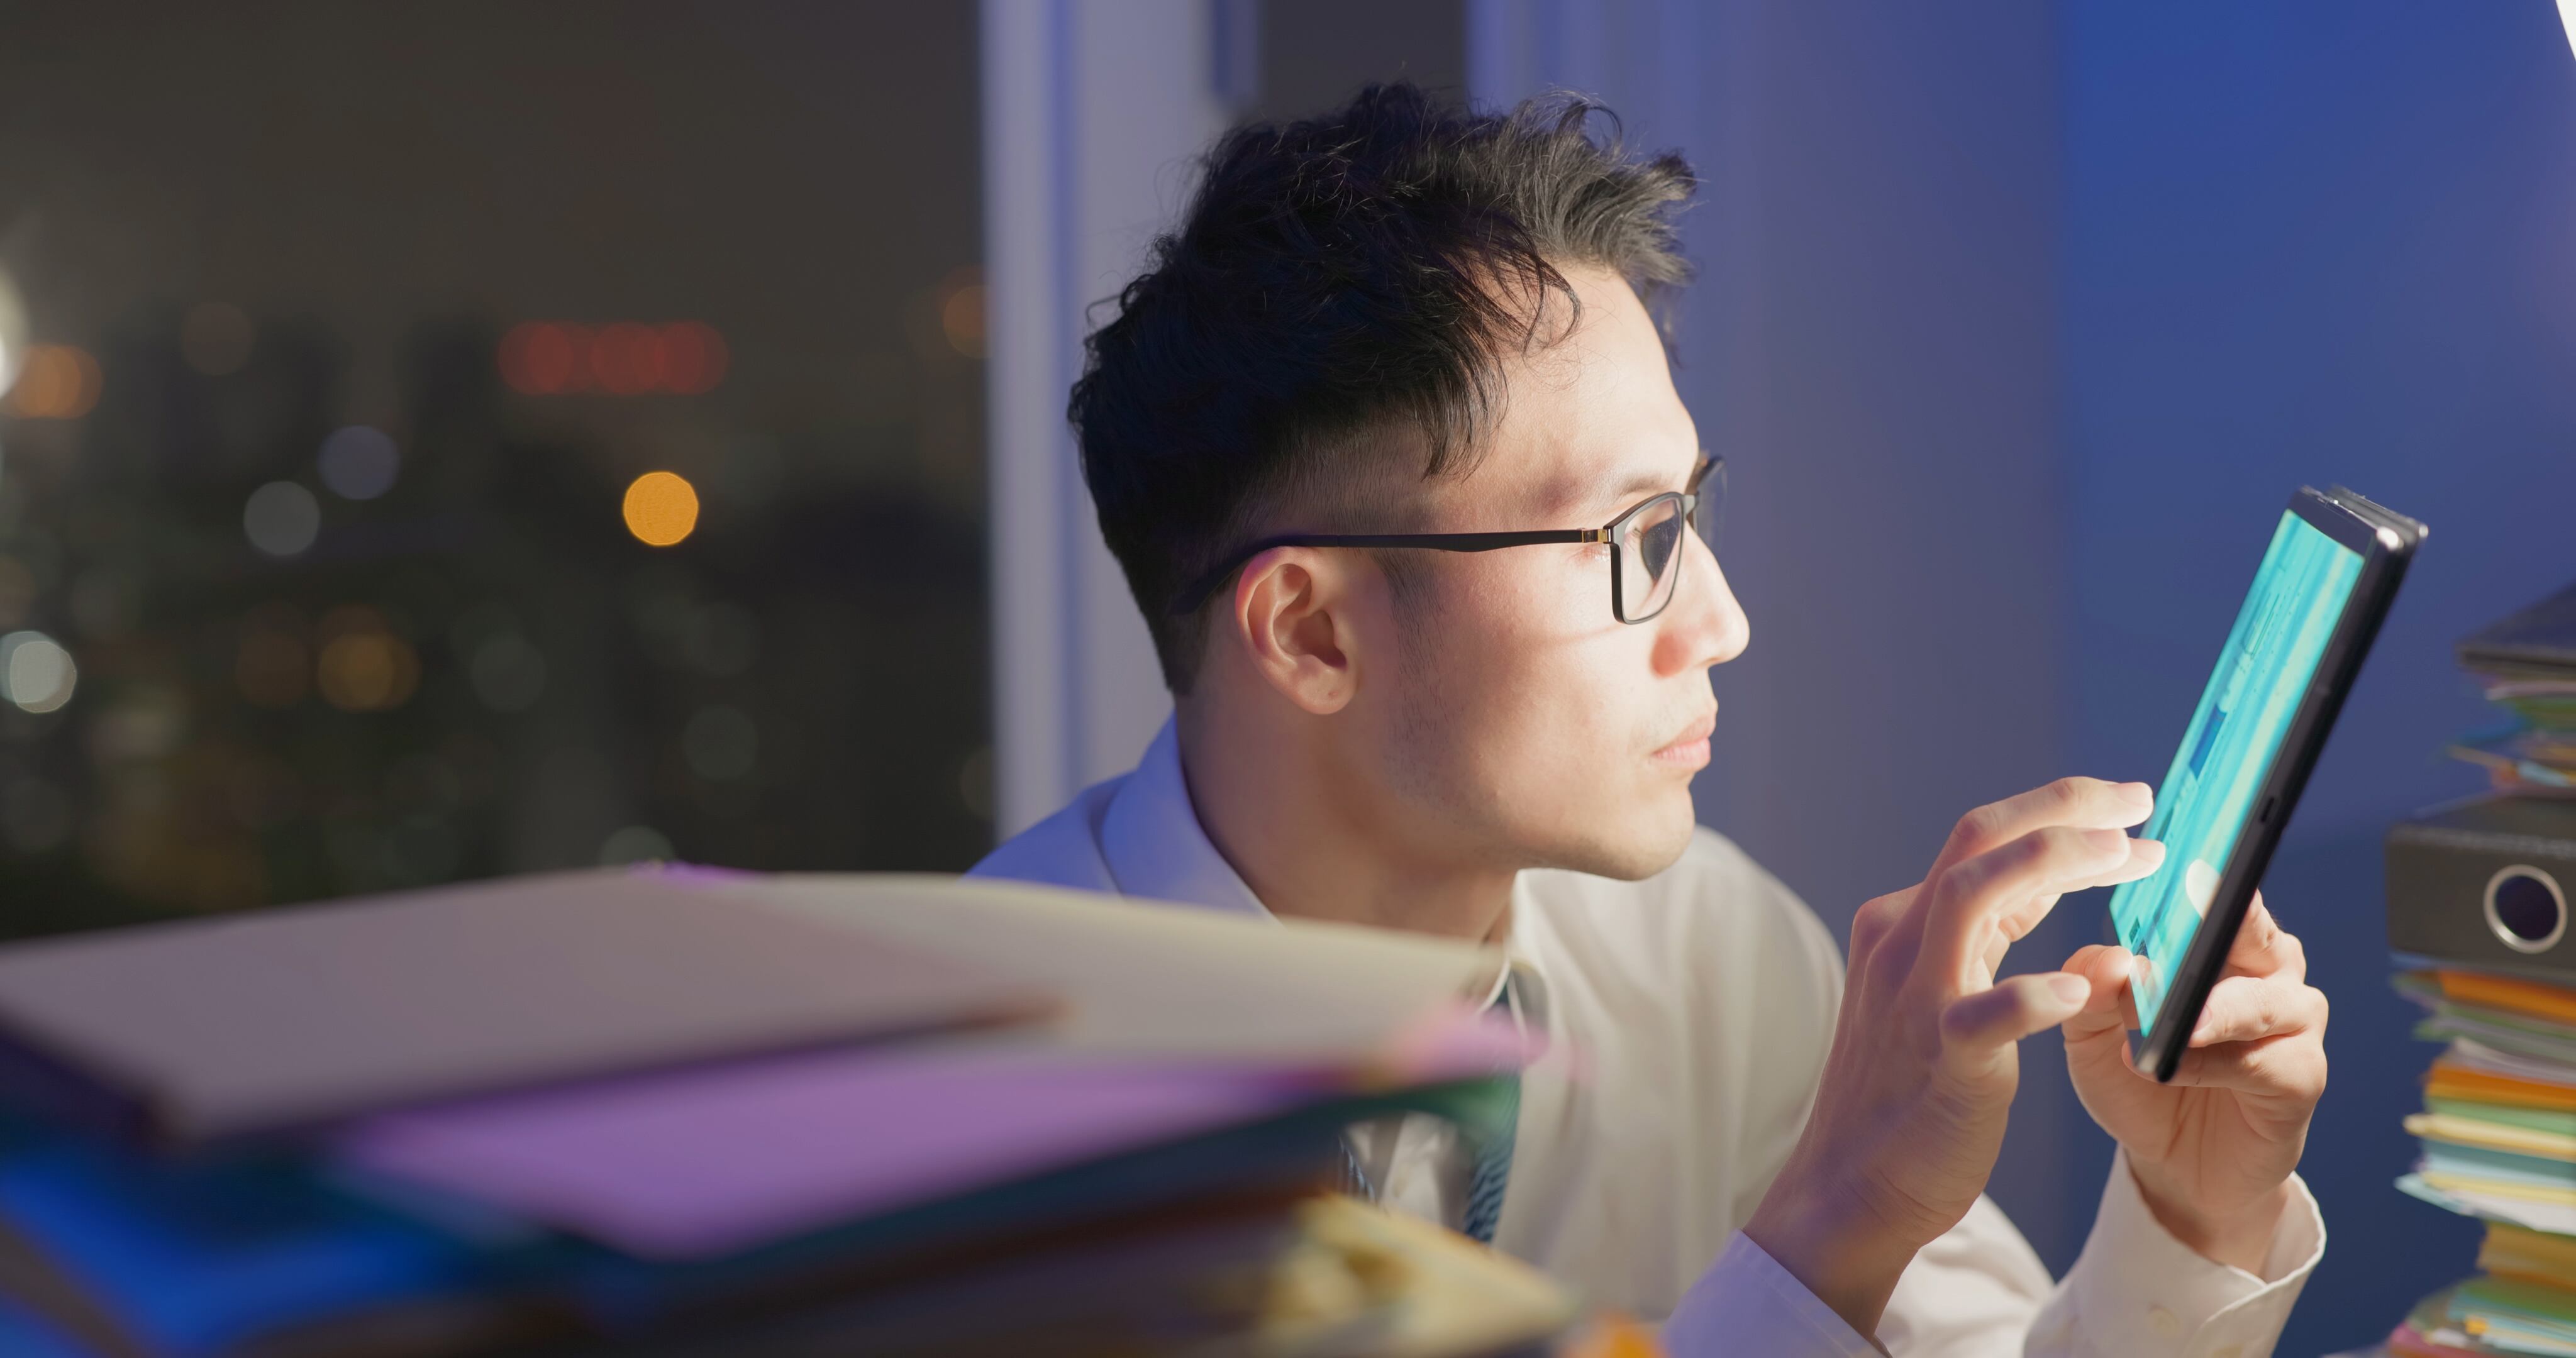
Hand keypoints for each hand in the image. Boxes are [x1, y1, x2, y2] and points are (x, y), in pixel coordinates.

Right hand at [1743, 778, 2165, 1335]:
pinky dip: (2030, 994)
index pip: (1983, 838)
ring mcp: (1914, 998)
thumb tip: (2047, 872)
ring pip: (1971, 895)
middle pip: (1979, 839)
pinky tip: (2078, 987)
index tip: (2130, 810)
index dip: (2063, 813)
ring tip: (2127, 857)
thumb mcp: (1944, 987)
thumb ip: (1988, 930)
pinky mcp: (1939, 1061)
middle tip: (2141, 805)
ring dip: (2054, 861)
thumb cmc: (1908, 1090)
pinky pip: (1982, 1016)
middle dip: (2066, 809)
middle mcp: (1901, 944)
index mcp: (1903, 923)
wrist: (1851, 1186)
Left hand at [2061, 894, 2325, 1273]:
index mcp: (2220, 940)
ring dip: (2213, 1009)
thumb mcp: (2092, 1033)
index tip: (2164, 856)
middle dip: (2218, 920)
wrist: (2172, 1162)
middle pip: (2251, 928)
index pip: (2212, 889)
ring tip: (2172, 1023)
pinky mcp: (2302, 1077)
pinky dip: (2215, 1065)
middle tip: (2182, 916)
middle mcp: (2267, 969)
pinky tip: (2174, 1071)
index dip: (2190, 873)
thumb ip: (2093, 991)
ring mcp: (2293, 1021)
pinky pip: (2264, 1062)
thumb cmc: (2138, 1079)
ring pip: (2264, 999)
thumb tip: (2111, 960)